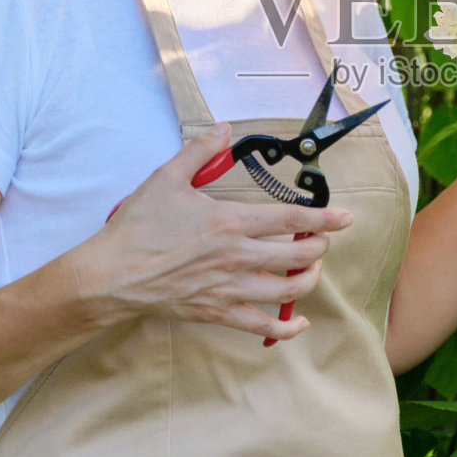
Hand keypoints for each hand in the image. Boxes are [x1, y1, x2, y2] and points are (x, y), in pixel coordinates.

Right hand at [74, 123, 352, 342]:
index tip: (345, 218)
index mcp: (229, 223)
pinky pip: (261, 326)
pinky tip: (298, 322)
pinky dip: (286, 327)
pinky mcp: (217, 312)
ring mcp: (229, 288)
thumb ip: (199, 151)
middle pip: (297, 257)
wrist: (111, 274)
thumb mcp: (166, 178)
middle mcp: (237, 257)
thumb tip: (223, 129)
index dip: (323, 218)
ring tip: (312, 270)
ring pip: (286, 291)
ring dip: (309, 281)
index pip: (290, 220)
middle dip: (319, 248)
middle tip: (322, 240)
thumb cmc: (137, 227)